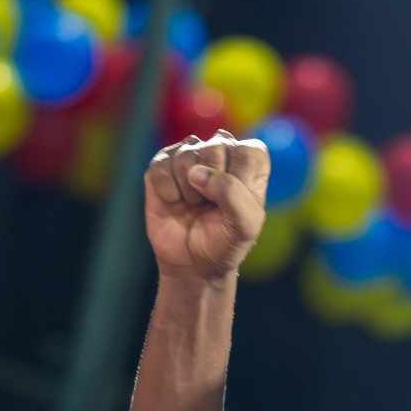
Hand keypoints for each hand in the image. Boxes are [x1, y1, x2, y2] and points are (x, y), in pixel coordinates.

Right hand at [144, 129, 269, 281]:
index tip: (237, 203)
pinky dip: (168, 192)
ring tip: (194, 205)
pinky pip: (161, 167)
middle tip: (212, 206)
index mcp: (249, 165)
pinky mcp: (161, 165)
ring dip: (190, 191)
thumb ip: (232, 193)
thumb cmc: (225, 241)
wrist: (193, 263)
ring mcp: (188, 157)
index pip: (250, 150)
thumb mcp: (245, 226)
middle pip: (217, 146)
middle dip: (214, 185)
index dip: (240, 177)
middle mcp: (220, 154)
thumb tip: (197, 172)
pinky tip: (175, 203)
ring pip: (187, 155)